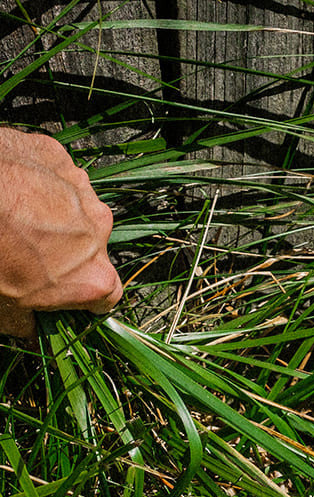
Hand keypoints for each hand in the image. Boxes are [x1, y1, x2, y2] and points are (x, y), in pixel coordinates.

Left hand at [0, 129, 122, 338]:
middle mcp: (99, 232)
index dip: (84, 296)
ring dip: (54, 213)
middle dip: (67, 251)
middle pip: (92, 248)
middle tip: (27, 250)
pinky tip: (8, 186)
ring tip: (14, 214)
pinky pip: (53, 173)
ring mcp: (80, 189)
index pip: (108, 297)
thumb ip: (28, 323)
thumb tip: (32, 329)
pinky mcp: (56, 156)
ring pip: (75, 207)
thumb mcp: (2, 310)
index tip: (63, 294)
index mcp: (94, 278)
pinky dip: (36, 180)